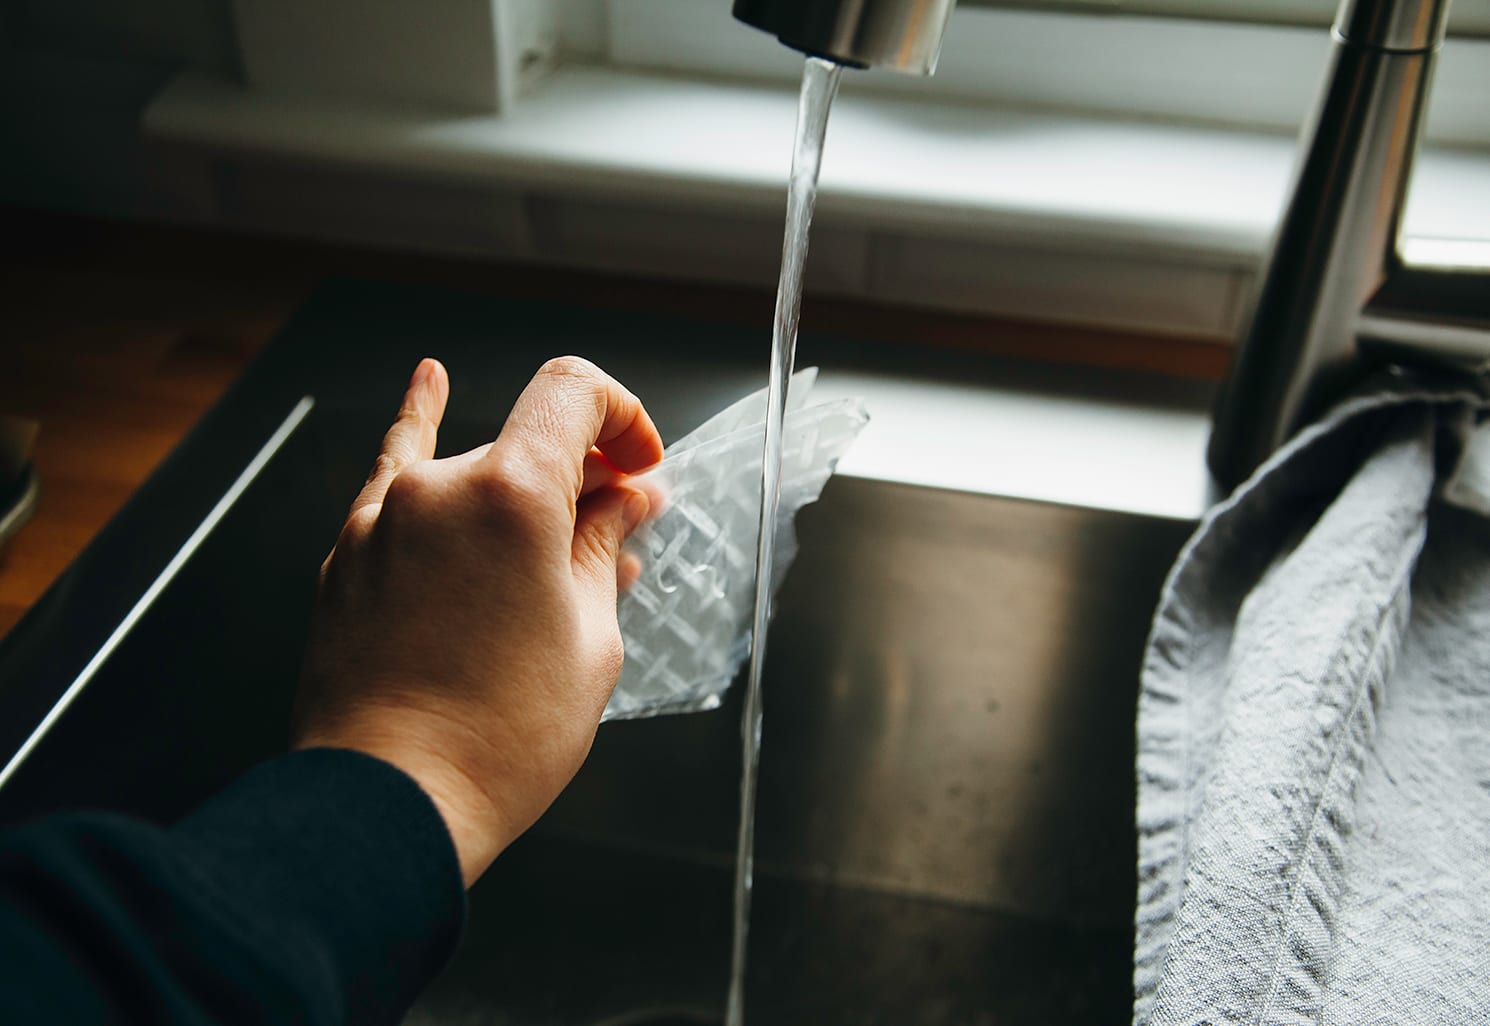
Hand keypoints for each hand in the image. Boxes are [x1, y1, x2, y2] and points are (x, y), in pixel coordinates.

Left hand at [293, 356, 663, 884]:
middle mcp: (438, 486)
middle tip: (616, 535)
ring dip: (522, 497)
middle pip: (527, 443)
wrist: (389, 804)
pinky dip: (418, 425)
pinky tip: (429, 381)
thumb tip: (629, 500)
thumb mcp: (588, 638)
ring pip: (473, 474)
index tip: (641, 465)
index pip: (573, 394)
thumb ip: (603, 548)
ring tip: (552, 555)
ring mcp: (383, 518)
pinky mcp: (349, 555)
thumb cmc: (501, 736)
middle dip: (582, 478)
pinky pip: (392, 473)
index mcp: (511, 494)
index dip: (623, 416)